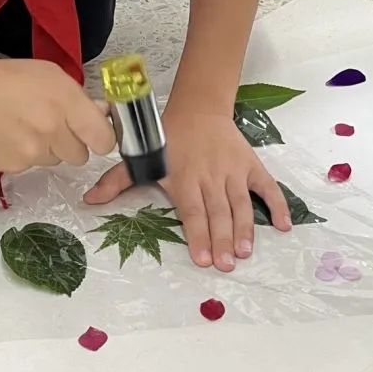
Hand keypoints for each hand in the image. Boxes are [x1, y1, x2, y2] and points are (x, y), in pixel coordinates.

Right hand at [0, 58, 115, 173]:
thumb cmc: (4, 78)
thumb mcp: (48, 73)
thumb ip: (77, 96)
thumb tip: (101, 114)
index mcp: (65, 100)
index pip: (104, 139)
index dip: (101, 138)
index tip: (94, 135)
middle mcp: (52, 129)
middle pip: (81, 155)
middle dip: (70, 143)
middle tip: (50, 125)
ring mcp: (32, 151)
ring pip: (55, 161)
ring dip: (46, 148)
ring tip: (24, 125)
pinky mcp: (14, 167)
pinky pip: (31, 167)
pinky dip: (24, 155)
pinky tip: (10, 135)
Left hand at [83, 108, 290, 270]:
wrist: (198, 107)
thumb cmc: (168, 138)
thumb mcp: (141, 158)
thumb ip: (116, 181)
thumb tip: (88, 200)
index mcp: (184, 178)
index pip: (191, 212)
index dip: (197, 236)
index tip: (201, 259)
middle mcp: (210, 176)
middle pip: (218, 213)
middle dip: (222, 240)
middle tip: (227, 264)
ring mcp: (233, 171)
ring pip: (241, 204)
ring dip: (245, 229)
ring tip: (246, 251)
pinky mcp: (250, 165)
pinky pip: (267, 186)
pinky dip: (277, 205)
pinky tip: (284, 226)